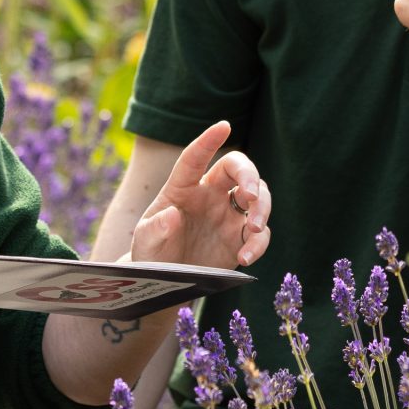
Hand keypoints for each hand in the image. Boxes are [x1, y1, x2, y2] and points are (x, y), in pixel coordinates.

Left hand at [128, 121, 270, 270]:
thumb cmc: (152, 253)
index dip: (208, 141)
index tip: (224, 126)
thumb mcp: (145, 242)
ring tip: (255, 229)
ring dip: (262, 208)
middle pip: (237, 168)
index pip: (195, 158)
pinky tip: (247, 257)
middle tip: (250, 195)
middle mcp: (210, 195)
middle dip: (249, 176)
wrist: (165, 283)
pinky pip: (260, 234)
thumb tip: (171, 215)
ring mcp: (228, 215)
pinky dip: (259, 243)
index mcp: (183, 188)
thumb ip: (155, 229)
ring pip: (258, 195)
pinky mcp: (239, 238)